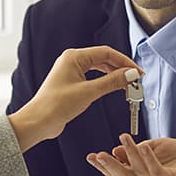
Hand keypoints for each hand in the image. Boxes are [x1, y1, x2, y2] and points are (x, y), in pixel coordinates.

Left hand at [8, 47, 140, 151]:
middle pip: (103, 59)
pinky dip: (105, 81)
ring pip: (99, 68)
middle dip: (121, 69)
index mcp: (74, 57)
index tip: (138, 72)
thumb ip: (112, 82)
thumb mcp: (89, 92)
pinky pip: (92, 77)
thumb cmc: (56, 105)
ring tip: (127, 85)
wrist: (38, 122)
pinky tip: (112, 88)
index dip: (125, 62)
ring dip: (114, 75)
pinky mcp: (71, 83)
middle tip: (135, 80)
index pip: (106, 53)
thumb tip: (130, 74)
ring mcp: (70, 71)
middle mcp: (71, 61)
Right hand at [86, 135, 175, 175]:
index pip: (117, 173)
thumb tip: (116, 149)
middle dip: (109, 166)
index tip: (90, 157)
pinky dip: (148, 158)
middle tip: (98, 155)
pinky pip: (156, 170)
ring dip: (130, 153)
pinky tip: (143, 147)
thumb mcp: (152, 149)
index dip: (103, 166)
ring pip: (138, 171)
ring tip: (124, 138)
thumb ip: (135, 151)